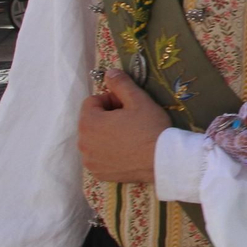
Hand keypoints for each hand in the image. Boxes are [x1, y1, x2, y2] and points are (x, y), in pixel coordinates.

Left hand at [77, 67, 169, 182]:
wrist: (163, 160)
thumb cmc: (150, 128)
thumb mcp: (138, 100)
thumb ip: (121, 84)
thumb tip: (109, 72)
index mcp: (89, 122)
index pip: (92, 102)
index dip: (110, 100)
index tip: (127, 106)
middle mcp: (83, 142)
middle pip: (91, 121)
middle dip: (106, 117)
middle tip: (129, 120)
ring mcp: (90, 160)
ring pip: (94, 139)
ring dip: (106, 135)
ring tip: (128, 136)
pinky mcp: (98, 173)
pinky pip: (98, 157)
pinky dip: (108, 152)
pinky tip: (126, 152)